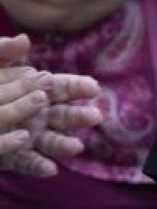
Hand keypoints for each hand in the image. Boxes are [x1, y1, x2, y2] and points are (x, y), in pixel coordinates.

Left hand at [0, 36, 102, 176]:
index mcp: (36, 90)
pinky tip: (50, 169)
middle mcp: (38, 114)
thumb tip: (24, 39)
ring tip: (76, 146)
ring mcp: (27, 137)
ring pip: (51, 141)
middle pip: (64, 115)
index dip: (78, 87)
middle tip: (95, 116)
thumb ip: (4, 52)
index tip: (93, 87)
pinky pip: (27, 162)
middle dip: (80, 116)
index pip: (62, 87)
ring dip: (64, 144)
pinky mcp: (13, 156)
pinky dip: (38, 166)